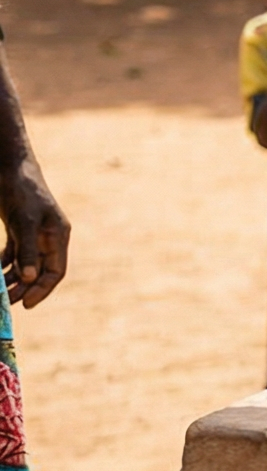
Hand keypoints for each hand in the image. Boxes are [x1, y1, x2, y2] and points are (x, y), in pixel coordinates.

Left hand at [0, 156, 69, 307]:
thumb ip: (28, 250)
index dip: (42, 289)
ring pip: (25, 264)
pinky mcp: (18, 229)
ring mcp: (34, 234)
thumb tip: (30, 277)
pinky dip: (4, 264)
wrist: (11, 166)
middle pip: (40, 271)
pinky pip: (13, 254)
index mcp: (57, 236)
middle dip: (24, 288)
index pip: (55, 271)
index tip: (26, 304)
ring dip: (12, 279)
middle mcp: (48, 238)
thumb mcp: (24, 221)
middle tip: (7, 303)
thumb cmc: (22, 191)